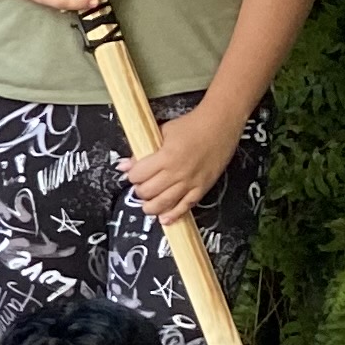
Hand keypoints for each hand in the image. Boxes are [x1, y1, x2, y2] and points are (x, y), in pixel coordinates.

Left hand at [122, 107, 244, 225]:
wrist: (220, 125)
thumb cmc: (192, 126)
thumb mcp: (162, 133)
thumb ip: (142, 151)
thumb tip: (123, 166)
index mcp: (165, 157)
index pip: (138, 175)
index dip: (133, 176)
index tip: (135, 174)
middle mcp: (177, 172)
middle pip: (148, 192)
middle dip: (140, 191)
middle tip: (142, 187)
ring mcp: (190, 182)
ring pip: (164, 204)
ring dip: (151, 207)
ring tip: (147, 205)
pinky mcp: (202, 188)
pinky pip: (185, 207)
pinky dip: (173, 215)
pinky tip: (165, 219)